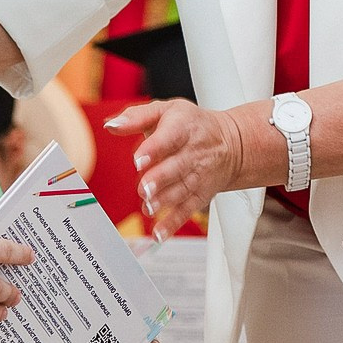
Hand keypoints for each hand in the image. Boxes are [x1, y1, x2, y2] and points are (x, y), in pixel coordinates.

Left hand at [109, 100, 250, 240]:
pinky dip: (173, 223)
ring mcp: (198, 176)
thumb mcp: (165, 110)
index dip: (154, 149)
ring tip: (148, 207)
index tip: (138, 159)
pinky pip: (187, 210)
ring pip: (182, 190)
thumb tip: (110, 125)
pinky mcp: (200, 195)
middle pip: (177, 167)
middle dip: (160, 179)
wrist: (231, 143)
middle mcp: (193, 153)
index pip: (169, 137)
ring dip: (165, 201)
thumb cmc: (191, 125)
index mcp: (182, 127)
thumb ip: (136, 117)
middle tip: (144, 188)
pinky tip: (159, 232)